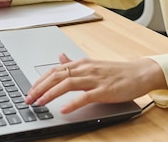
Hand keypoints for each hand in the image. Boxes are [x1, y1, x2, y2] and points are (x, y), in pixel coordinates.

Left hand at [25, 53, 166, 112]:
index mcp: (82, 63)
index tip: (29, 90)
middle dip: (40, 88)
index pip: (55, 70)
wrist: (140, 72)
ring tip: (40, 103)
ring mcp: (95, 79)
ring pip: (68, 84)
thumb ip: (75, 63)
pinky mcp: (105, 90)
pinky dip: (73, 103)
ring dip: (51, 94)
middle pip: (57, 76)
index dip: (40, 80)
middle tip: (28, 99)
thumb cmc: (117, 71)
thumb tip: (60, 57)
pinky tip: (64, 109)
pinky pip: (85, 96)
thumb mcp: (93, 65)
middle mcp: (86, 69)